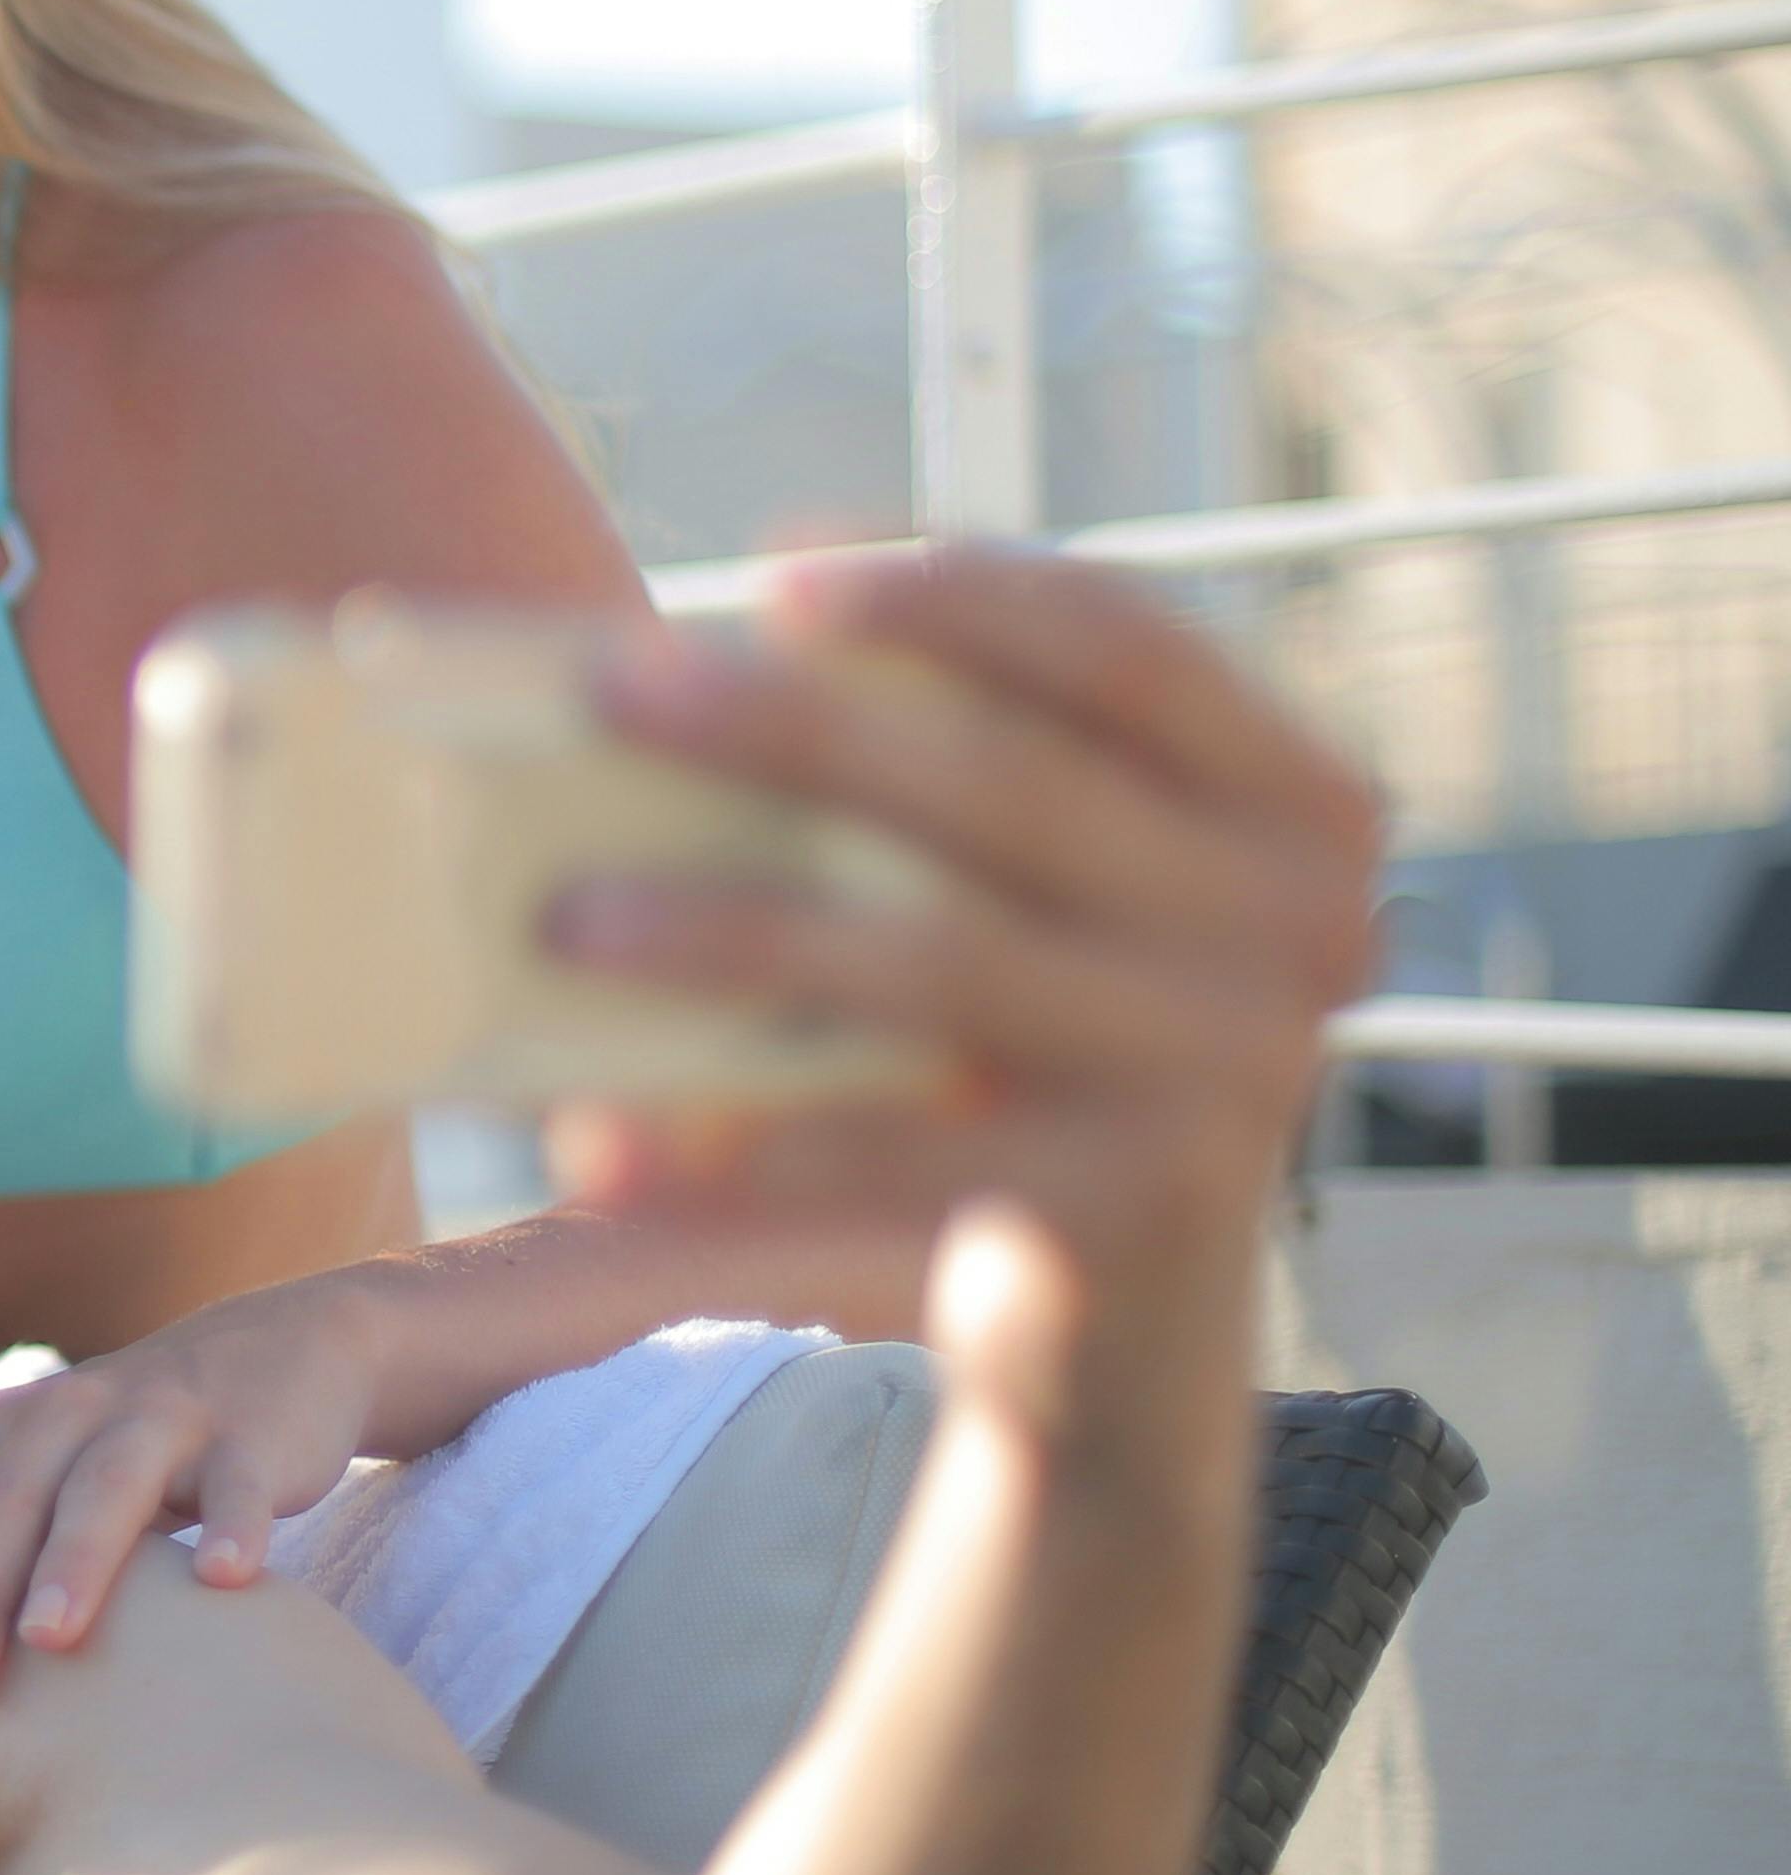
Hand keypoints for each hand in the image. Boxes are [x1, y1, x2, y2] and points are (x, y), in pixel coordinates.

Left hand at [0, 1282, 380, 1698]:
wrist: (270, 1355)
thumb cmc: (100, 1446)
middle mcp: (61, 1418)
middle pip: (0, 1504)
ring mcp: (159, 1421)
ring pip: (108, 1486)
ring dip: (81, 1559)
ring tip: (55, 1640)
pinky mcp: (251, 1437)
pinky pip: (240, 1483)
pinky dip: (233, 1525)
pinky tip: (226, 1581)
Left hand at [550, 547, 1375, 1431]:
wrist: (1132, 1300)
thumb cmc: (1048, 1029)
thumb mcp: (1059, 883)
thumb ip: (958, 765)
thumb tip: (684, 671)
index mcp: (1292, 799)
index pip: (1125, 645)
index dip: (953, 596)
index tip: (776, 575)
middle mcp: (1302, 923)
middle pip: (1011, 787)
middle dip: (798, 733)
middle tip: (619, 695)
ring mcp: (1239, 1069)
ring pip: (946, 962)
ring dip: (741, 935)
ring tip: (573, 921)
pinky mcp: (1148, 1205)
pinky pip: (910, 1157)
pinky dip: (747, 1150)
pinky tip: (612, 1144)